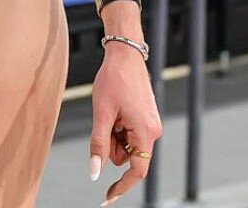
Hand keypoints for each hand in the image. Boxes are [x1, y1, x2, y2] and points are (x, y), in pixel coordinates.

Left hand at [90, 46, 161, 204]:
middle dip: (112, 145)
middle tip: (104, 120)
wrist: (124, 54)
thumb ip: (98, 144)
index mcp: (145, 132)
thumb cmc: (113, 79)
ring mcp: (151, 123)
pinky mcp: (147, 117)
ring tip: (110, 110)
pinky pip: (130, 133)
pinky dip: (119, 126)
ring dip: (114, 134)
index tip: (107, 197)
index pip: (137, 170)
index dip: (121, 186)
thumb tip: (95, 172)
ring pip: (127, 144)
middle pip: (127, 156)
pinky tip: (115, 108)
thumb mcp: (101, 113)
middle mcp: (153, 130)